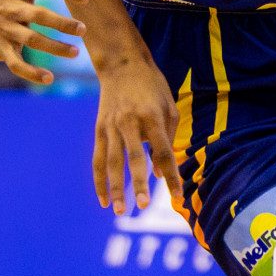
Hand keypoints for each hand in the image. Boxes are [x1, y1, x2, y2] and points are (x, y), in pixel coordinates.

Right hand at [0, 0, 87, 84]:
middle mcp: (12, 8)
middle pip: (41, 15)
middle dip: (63, 23)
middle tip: (83, 29)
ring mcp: (5, 29)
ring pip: (32, 40)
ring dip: (55, 47)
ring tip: (76, 52)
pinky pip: (16, 63)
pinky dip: (31, 74)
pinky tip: (49, 79)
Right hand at [93, 56, 178, 214]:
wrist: (121, 64)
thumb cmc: (152, 87)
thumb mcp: (169, 106)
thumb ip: (168, 139)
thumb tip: (160, 174)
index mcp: (152, 117)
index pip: (164, 152)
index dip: (171, 175)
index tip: (177, 196)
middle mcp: (129, 122)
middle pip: (134, 158)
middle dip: (139, 183)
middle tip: (143, 207)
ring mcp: (111, 126)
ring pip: (111, 162)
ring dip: (115, 188)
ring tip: (119, 211)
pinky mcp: (99, 129)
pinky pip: (98, 159)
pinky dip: (99, 180)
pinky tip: (103, 200)